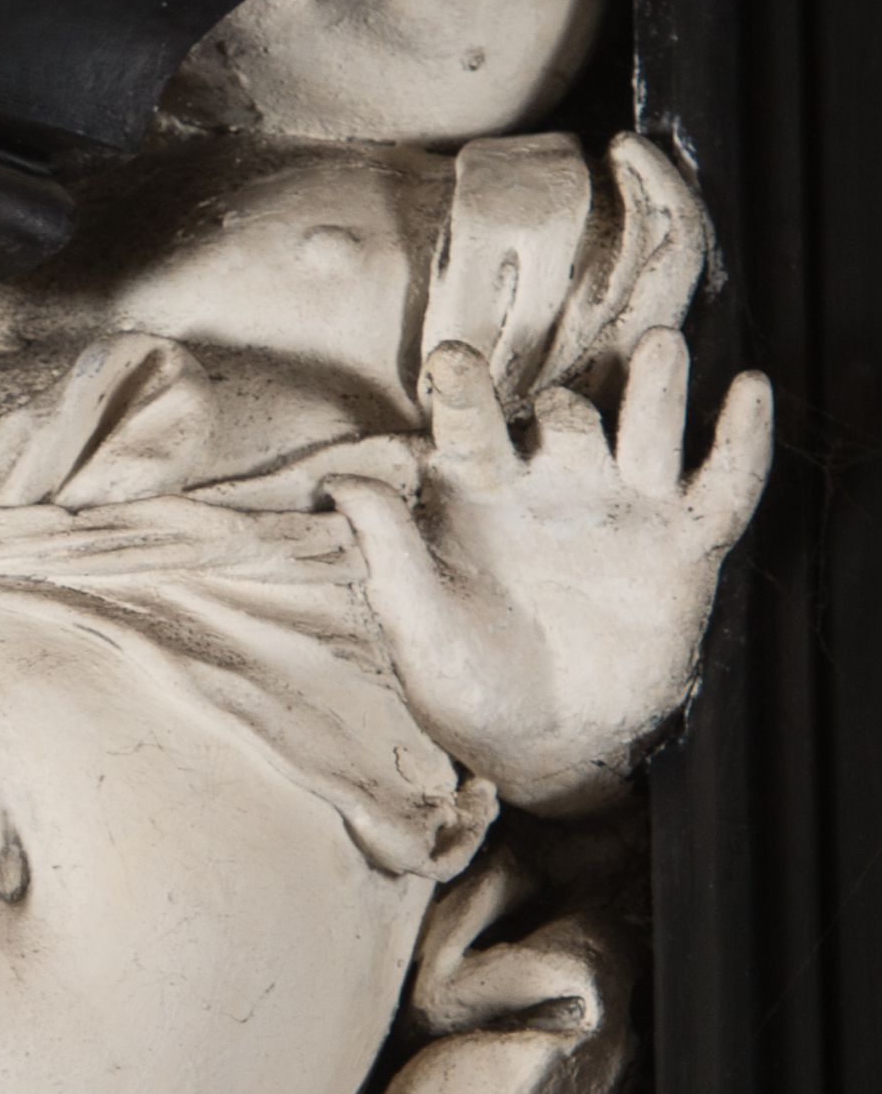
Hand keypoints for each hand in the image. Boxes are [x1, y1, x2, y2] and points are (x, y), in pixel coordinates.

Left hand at [328, 332, 771, 811]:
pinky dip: (741, 439)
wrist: (548, 744)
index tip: (450, 364)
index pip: (471, 426)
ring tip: (661, 349)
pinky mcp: (684, 545)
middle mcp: (556, 484)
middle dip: (567, 403)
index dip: (462, 391)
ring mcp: (623, 509)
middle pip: (567, 416)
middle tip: (565, 400)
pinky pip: (722, 483)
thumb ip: (388, 553)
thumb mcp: (417, 627)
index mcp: (483, 495)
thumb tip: (341, 483)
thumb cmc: (468, 685)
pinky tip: (751, 389)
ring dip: (656, 388)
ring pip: (646, 427)